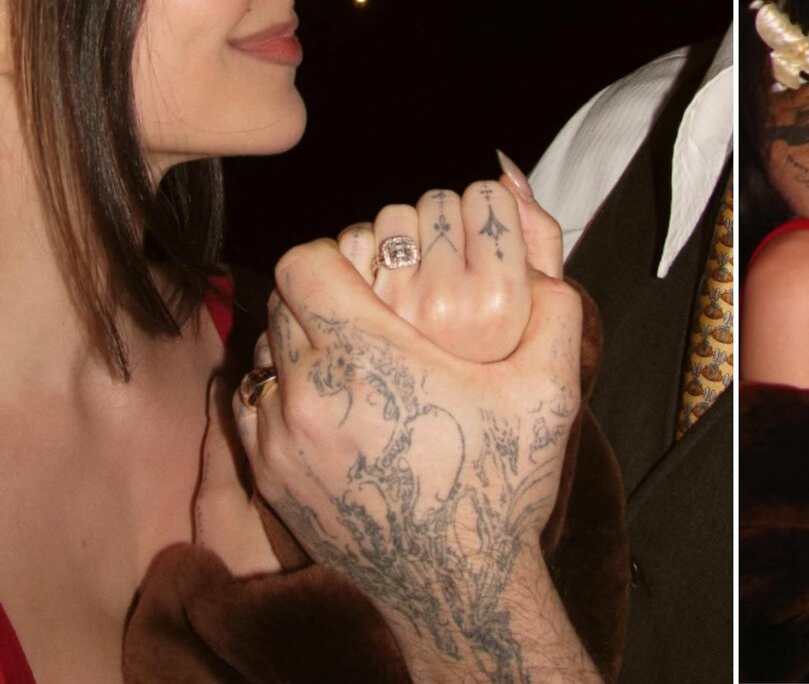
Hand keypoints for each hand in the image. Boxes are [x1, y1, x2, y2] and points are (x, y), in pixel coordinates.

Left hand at [235, 172, 588, 680]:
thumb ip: (553, 304)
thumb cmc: (504, 485)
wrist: (461, 587)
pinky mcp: (271, 479)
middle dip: (323, 296)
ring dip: (302, 344)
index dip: (337, 255)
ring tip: (355, 361)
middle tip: (371, 311)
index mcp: (367, 358)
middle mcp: (308, 394)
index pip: (304, 263)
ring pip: (266, 354)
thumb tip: (528, 222)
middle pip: (282, 303)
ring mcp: (280, 441)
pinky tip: (338, 410)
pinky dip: (287, 396)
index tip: (373, 274)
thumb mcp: (550, 390)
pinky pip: (255, 408)